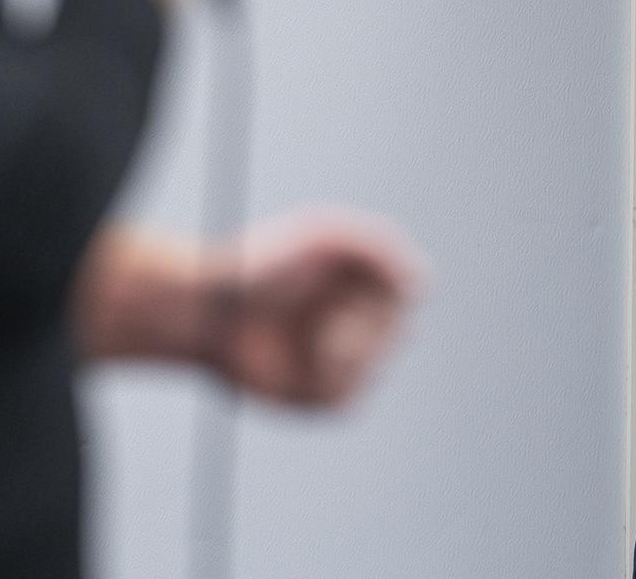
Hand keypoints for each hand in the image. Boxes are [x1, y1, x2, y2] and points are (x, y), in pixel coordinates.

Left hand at [204, 213, 423, 408]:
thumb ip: (381, 247)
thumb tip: (424, 283)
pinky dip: (321, 376)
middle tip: (312, 305)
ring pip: (373, 365)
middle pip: (400, 331)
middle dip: (360, 317)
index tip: (336, 270)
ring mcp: (351, 365)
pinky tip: (294, 359)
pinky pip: (349, 396)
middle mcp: (367, 326)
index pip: (412, 290)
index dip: (380, 283)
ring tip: (295, 330)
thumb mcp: (324, 236)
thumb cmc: (263, 264)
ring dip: (336, 345)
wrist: (211, 311)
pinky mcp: (331, 399)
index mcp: (370, 284)